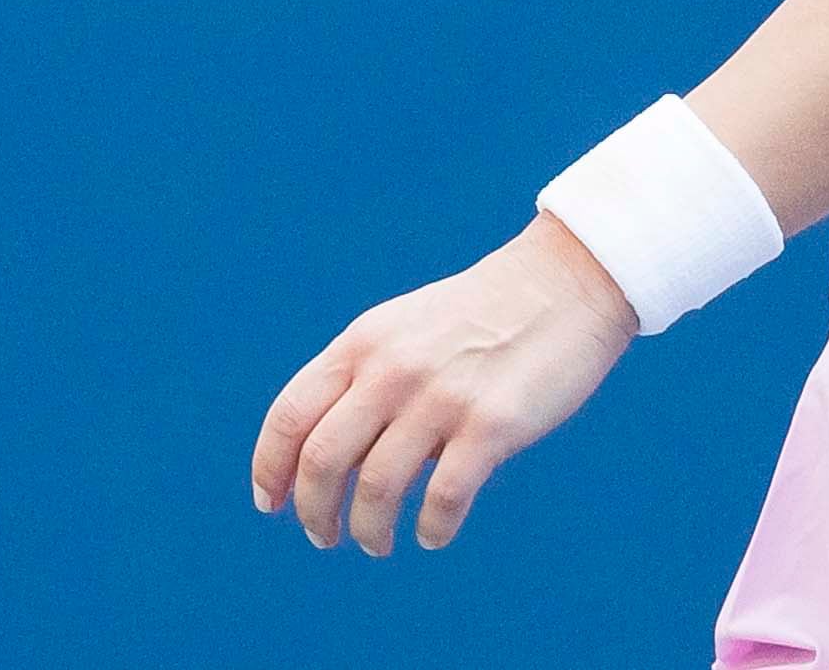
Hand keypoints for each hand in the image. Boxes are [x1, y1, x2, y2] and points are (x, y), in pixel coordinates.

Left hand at [246, 212, 639, 554]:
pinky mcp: (492, 425)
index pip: (290, 414)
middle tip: (324, 537)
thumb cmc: (474, 317)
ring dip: (369, 530)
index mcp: (360, 344)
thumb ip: (361, 379)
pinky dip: (431, 527)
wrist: (558, 285)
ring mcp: (440, 397)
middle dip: (314, 510)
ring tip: (376, 544)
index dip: (270, 467)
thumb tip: (331, 455)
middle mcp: (390, 370)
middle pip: (323, 458)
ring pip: (378, 487)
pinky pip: (445, 496)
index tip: (270, 503)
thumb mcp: (399, 330)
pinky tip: (431, 534)